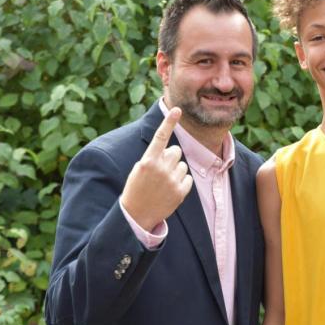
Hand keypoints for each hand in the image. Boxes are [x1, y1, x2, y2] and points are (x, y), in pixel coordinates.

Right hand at [121, 107, 193, 229]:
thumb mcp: (139, 169)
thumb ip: (154, 157)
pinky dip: (181, 182)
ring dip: (176, 171)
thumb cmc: (137, 189)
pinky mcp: (180, 191)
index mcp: (148, 160)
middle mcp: (161, 168)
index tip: (176, 109)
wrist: (137, 215)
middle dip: (171, 158)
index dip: (168, 122)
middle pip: (176, 151)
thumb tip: (171, 150)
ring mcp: (171, 180)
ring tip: (163, 183)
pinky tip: (170, 191)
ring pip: (183, 165)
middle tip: (160, 171)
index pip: (160, 136)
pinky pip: (188, 178)